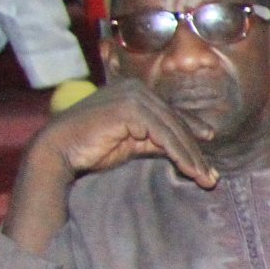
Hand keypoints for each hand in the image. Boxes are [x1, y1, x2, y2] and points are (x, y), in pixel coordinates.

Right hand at [29, 81, 218, 184]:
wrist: (57, 151)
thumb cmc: (90, 148)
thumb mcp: (132, 142)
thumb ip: (155, 140)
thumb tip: (184, 150)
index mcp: (136, 91)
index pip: (171, 115)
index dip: (192, 132)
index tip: (211, 148)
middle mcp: (136, 89)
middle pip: (175, 123)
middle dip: (195, 152)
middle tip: (211, 177)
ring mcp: (133, 96)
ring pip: (173, 130)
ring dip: (191, 157)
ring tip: (205, 179)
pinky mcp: (129, 109)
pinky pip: (163, 135)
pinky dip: (179, 154)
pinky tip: (189, 171)